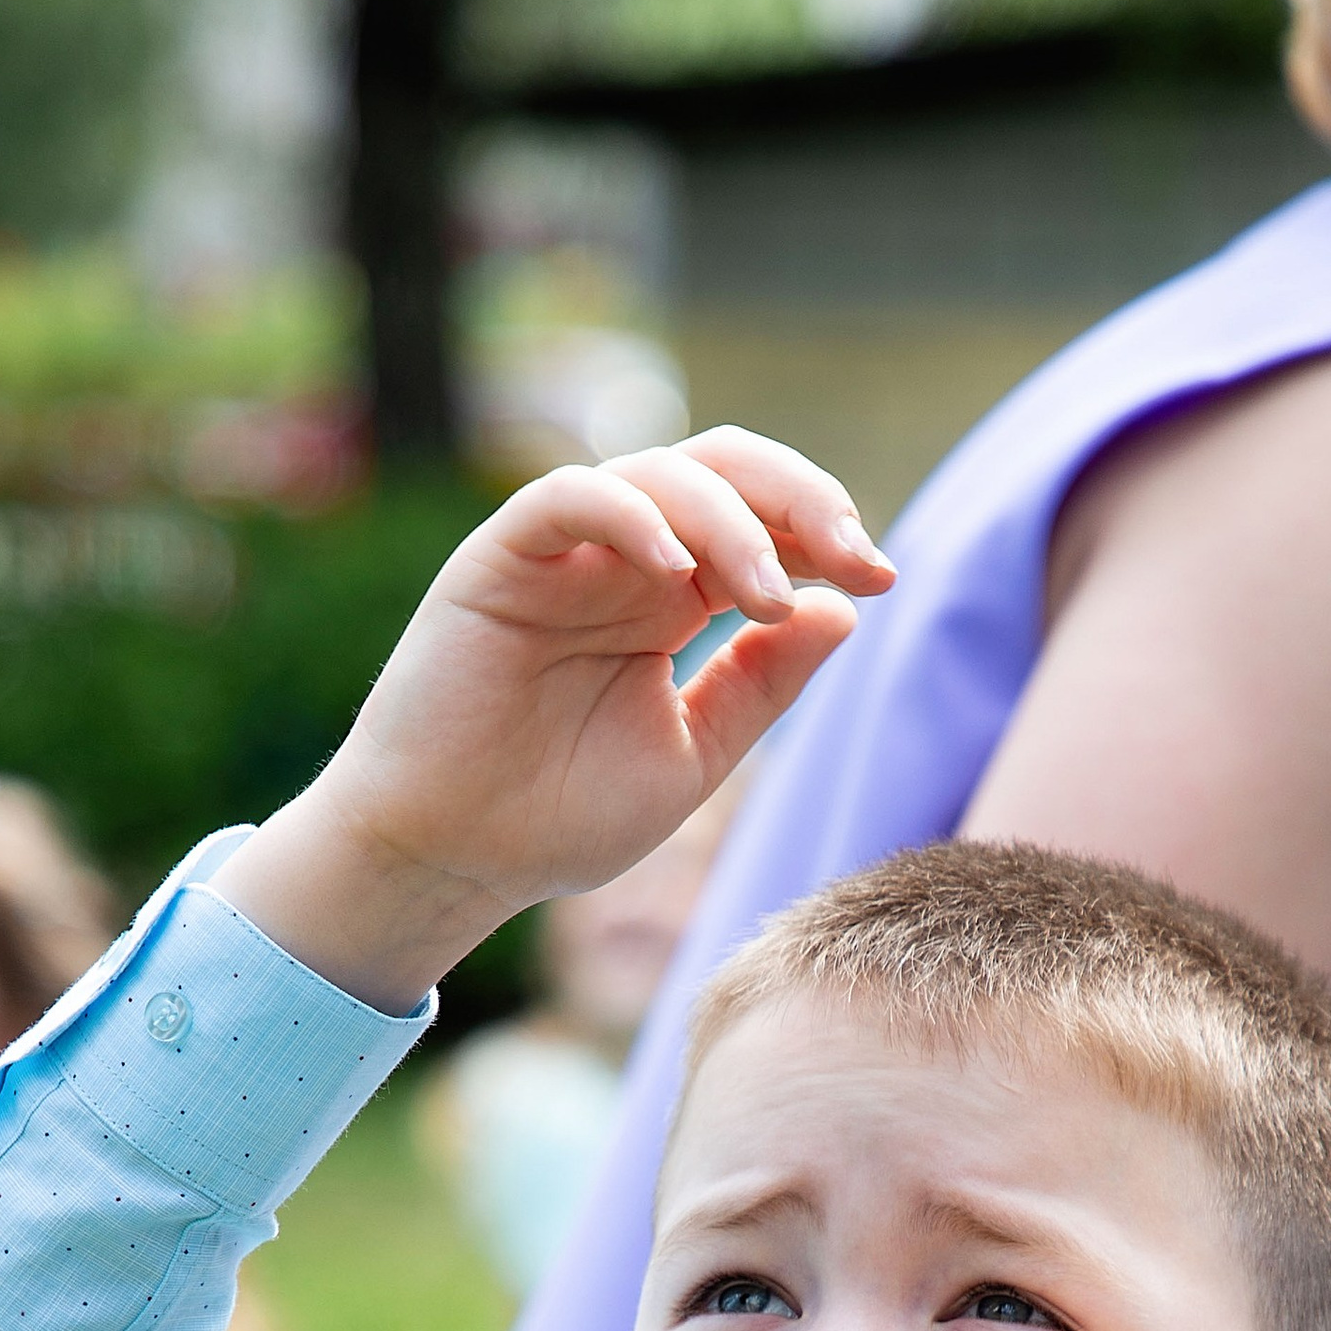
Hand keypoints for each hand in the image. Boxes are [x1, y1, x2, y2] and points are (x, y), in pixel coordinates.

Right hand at [214, 428, 892, 1011]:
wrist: (449, 860)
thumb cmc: (558, 818)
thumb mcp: (692, 756)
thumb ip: (762, 687)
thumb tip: (840, 612)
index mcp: (674, 601)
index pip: (764, 523)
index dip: (828, 533)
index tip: (880, 580)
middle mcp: (625, 563)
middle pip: (726, 471)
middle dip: (803, 500)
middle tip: (854, 558)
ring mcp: (563, 555)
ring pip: (659, 473)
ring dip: (730, 523)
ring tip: (762, 597)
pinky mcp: (499, 561)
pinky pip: (569, 497)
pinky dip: (631, 514)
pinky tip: (679, 573)